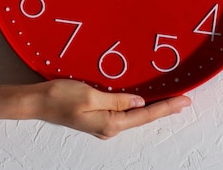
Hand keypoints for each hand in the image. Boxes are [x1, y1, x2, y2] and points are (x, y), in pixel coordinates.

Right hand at [0, 80, 190, 139]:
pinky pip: (122, 113)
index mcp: (109, 123)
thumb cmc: (60, 97)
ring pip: (134, 116)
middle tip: (184, 99)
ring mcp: (103, 125)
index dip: (166, 107)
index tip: (184, 101)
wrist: (38, 102)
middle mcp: (109, 128)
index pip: (145, 115)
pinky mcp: (97, 118)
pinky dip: (137, 107)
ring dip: (152, 108)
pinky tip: (143, 101)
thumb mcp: (90, 95)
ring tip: (170, 100)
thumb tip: (139, 102)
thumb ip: (116, 100)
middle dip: (164, 108)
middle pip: (143, 118)